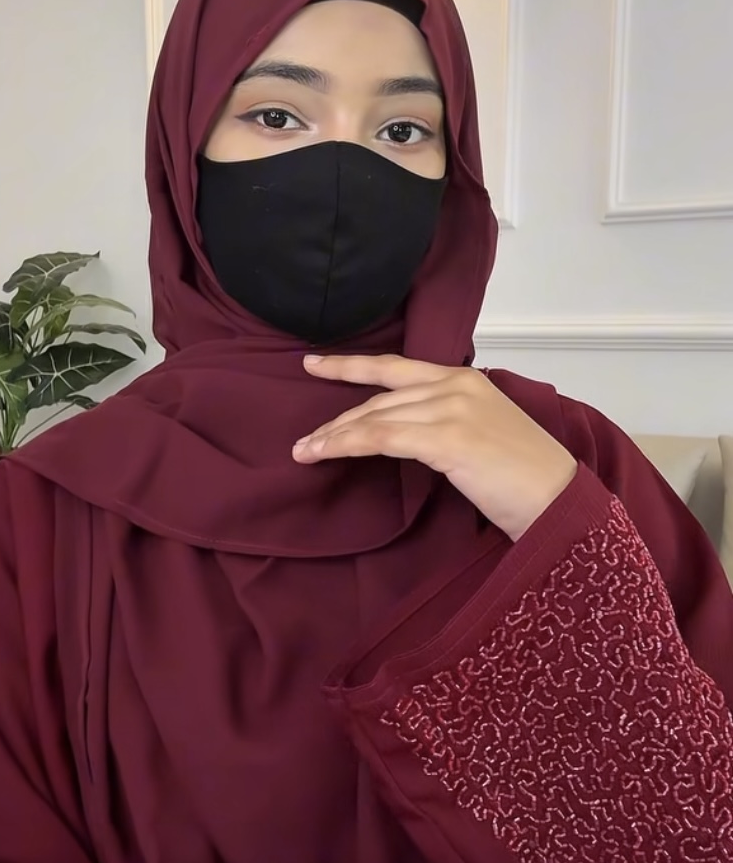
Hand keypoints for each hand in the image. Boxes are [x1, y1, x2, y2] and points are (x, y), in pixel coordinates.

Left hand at [293, 355, 575, 540]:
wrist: (558, 498)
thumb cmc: (525, 478)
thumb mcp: (484, 434)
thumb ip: (448, 422)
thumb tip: (408, 433)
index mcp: (466, 379)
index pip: (397, 369)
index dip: (351, 366)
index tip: (315, 363)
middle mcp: (455, 385)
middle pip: (380, 396)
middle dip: (338, 416)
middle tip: (305, 438)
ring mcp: (451, 408)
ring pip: (375, 417)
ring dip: (334, 436)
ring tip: (305, 451)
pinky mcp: (446, 438)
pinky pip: (381, 437)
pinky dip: (347, 444)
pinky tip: (324, 453)